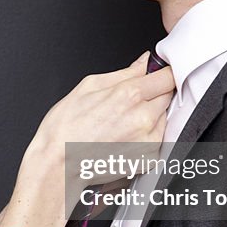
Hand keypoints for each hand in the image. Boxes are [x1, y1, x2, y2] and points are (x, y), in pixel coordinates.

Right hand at [0, 52, 174, 226]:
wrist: (58, 164)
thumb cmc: (65, 129)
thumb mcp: (88, 86)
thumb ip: (123, 73)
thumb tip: (142, 63)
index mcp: (129, 95)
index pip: (166, 76)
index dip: (161, 73)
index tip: (156, 75)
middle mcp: (143, 118)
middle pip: (168, 95)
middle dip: (155, 94)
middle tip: (130, 101)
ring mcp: (149, 140)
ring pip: (164, 118)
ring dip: (151, 116)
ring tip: (122, 122)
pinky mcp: (149, 158)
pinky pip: (158, 139)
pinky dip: (147, 136)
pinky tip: (124, 137)